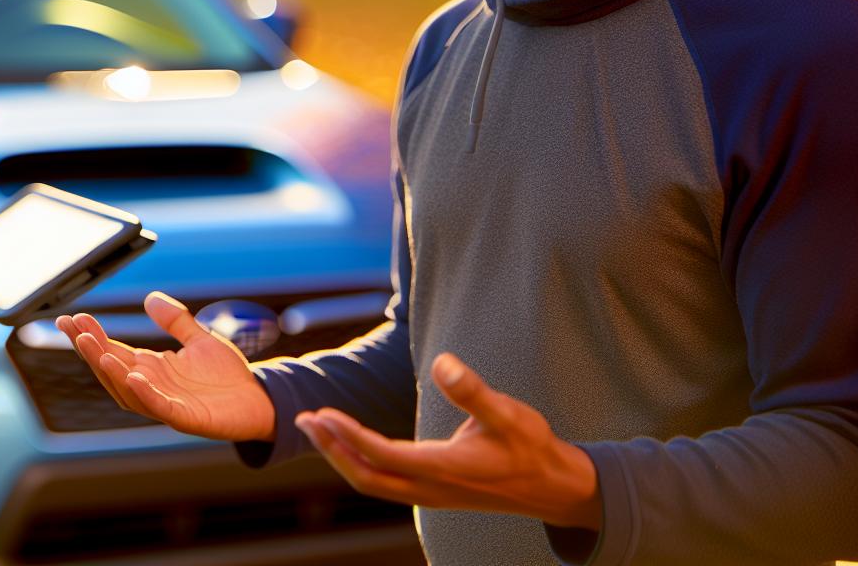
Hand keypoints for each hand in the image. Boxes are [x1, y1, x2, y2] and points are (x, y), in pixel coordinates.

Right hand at [55, 292, 276, 441]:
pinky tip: (134, 377)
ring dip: (111, 372)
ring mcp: (167, 404)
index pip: (112, 351)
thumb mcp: (200, 339)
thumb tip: (150, 298)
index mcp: (150, 368)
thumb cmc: (228, 376)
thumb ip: (177, 321)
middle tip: (74, 329)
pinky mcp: (187, 418)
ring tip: (95, 350)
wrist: (259, 400)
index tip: (70, 318)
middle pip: (112, 370)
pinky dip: (145, 394)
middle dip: (91, 351)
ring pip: (128, 391)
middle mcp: (151, 387)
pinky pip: (160, 407)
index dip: (91, 336)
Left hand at [296, 352, 600, 528]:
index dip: (349, 435)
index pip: (383, 455)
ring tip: (317, 428)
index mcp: (445, 469)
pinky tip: (350, 443)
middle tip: (303, 419)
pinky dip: (359, 464)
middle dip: (331, 449)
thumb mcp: (509, 414)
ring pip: (373, 483)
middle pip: (366, 477)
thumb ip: (474, 391)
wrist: (553, 488)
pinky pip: (384, 483)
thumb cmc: (531, 447)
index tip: (322, 412)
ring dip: (341, 457)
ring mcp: (430, 495)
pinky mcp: (432, 493)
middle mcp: (431, 488)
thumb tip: (443, 362)